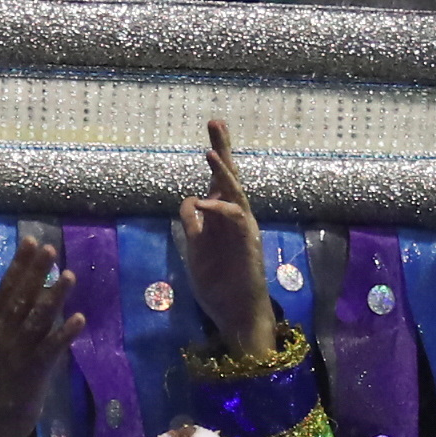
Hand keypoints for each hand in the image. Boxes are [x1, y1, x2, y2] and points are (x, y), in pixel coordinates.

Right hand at [0, 233, 81, 436]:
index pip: (6, 289)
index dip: (18, 264)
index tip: (30, 240)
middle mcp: (5, 337)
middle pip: (21, 298)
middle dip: (35, 273)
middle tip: (50, 249)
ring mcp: (19, 354)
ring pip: (37, 320)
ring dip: (53, 298)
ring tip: (69, 275)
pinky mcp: (35, 372)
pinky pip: (52, 350)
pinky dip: (66, 334)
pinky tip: (80, 318)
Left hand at [175, 118, 281, 360]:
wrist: (237, 314)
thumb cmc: (219, 285)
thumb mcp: (196, 250)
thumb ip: (192, 225)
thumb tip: (189, 200)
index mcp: (221, 218)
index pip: (216, 181)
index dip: (215, 156)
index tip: (212, 130)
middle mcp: (234, 218)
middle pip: (229, 177)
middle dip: (222, 149)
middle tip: (215, 122)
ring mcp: (242, 229)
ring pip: (235, 193)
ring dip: (222, 173)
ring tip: (210, 151)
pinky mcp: (246, 244)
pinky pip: (235, 219)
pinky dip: (220, 208)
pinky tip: (204, 202)